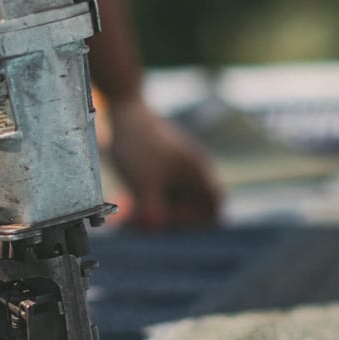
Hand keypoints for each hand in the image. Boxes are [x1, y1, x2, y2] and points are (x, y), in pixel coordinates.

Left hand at [104, 96, 222, 230]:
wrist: (124, 109)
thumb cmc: (138, 144)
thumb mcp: (143, 183)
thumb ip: (153, 212)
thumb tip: (156, 230)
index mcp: (197, 173)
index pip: (213, 208)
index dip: (194, 220)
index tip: (168, 218)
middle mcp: (193, 170)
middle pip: (190, 207)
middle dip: (165, 218)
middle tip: (141, 220)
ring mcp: (178, 167)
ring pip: (171, 199)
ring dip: (153, 210)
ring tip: (127, 213)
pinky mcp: (162, 164)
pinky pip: (160, 189)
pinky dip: (146, 198)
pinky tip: (125, 200)